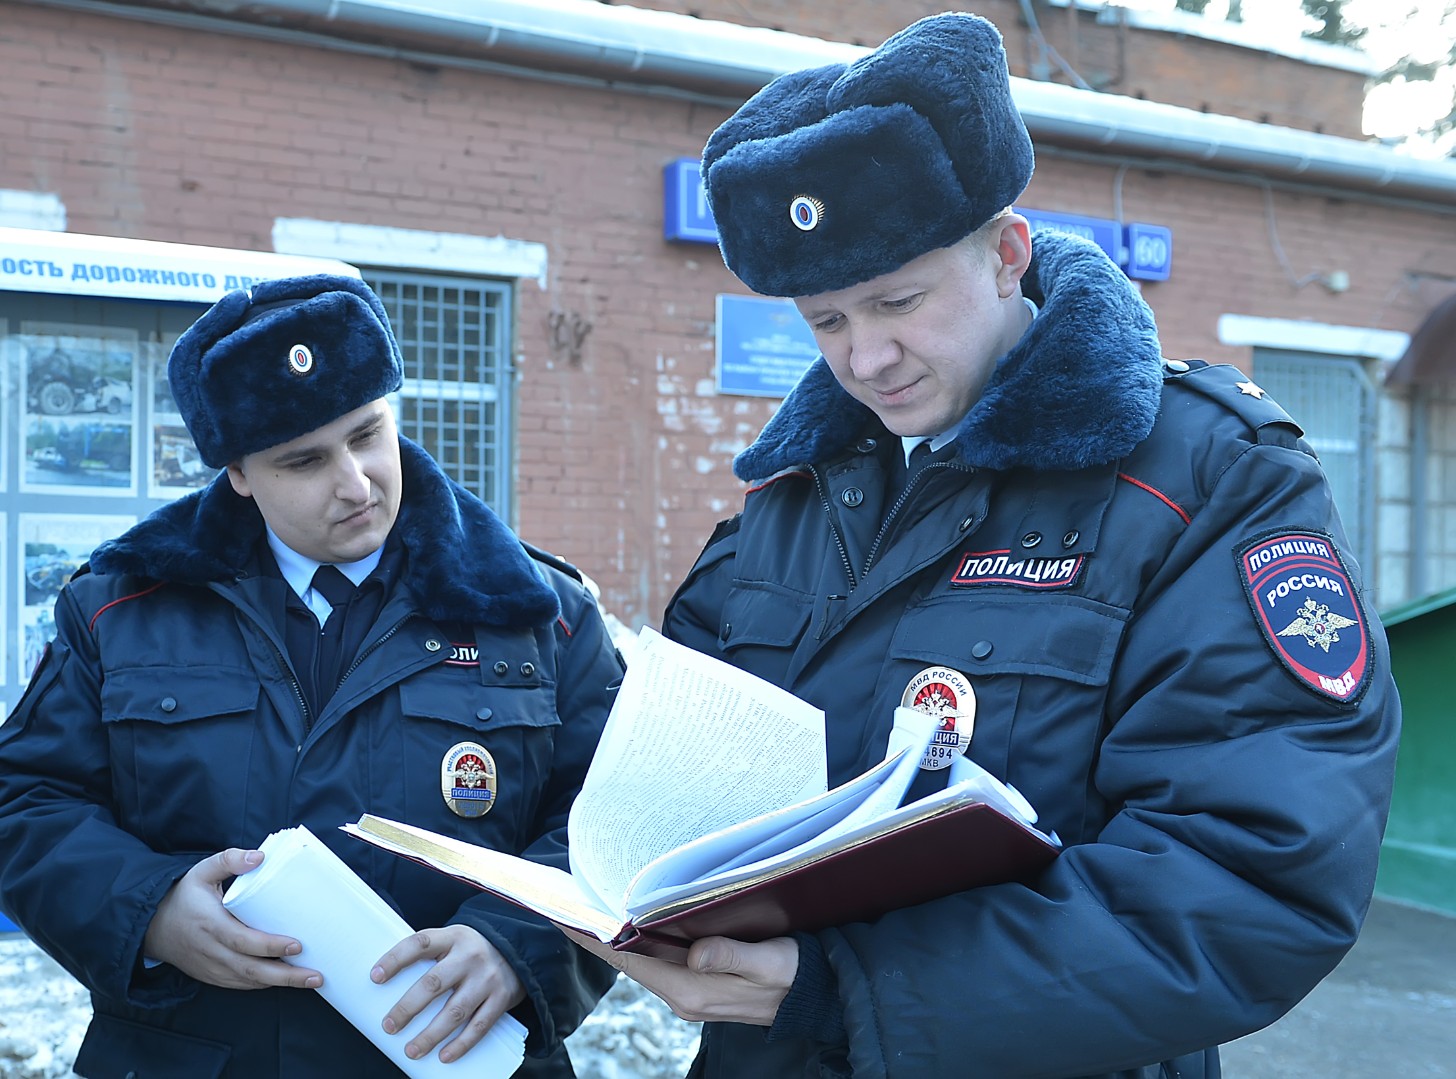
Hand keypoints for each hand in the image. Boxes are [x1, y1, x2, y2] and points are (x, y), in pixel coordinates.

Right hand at [142, 848, 321, 990]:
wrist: (152, 926)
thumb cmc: (183, 895)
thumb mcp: (201, 871)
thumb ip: (229, 860)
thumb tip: (259, 856)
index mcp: (210, 924)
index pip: (242, 940)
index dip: (269, 946)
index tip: (297, 945)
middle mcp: (211, 951)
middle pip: (251, 969)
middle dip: (286, 975)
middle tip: (316, 975)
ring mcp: (211, 967)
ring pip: (248, 981)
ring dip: (280, 983)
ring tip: (311, 980)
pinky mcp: (212, 976)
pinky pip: (241, 984)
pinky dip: (264, 984)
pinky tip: (287, 981)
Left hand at [371, 924, 526, 1063]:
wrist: (518, 949)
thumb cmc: (471, 950)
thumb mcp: (452, 940)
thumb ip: (429, 955)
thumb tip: (387, 985)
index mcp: (452, 937)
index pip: (420, 943)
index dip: (396, 959)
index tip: (375, 977)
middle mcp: (470, 956)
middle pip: (434, 983)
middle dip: (407, 1007)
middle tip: (389, 1026)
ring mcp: (487, 978)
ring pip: (455, 1010)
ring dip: (430, 1034)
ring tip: (411, 1050)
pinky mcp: (501, 998)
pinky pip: (479, 1026)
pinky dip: (461, 1044)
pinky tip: (444, 1056)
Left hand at [563, 928, 796, 1025]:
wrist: (815, 996)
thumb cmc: (794, 975)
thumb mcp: (770, 963)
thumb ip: (731, 957)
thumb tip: (693, 951)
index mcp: (693, 990)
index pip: (631, 961)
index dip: (598, 940)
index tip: (568, 917)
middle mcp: (683, 996)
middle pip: (629, 962)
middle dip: (599, 935)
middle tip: (570, 902)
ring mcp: (690, 993)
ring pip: (641, 962)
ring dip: (617, 938)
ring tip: (593, 908)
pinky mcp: (699, 986)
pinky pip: (658, 963)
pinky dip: (640, 943)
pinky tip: (633, 925)